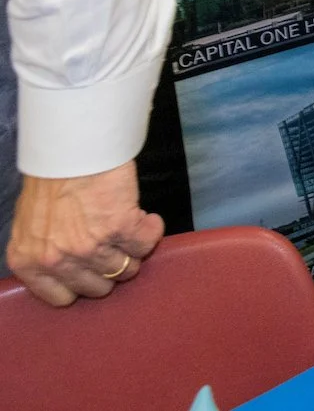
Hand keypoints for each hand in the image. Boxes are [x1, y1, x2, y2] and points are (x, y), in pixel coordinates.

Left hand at [6, 163, 163, 305]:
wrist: (72, 147)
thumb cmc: (51, 179)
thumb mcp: (30, 225)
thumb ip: (44, 251)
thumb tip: (69, 268)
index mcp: (30, 262)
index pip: (62, 298)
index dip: (82, 282)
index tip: (91, 269)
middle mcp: (58, 260)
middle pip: (99, 287)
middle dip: (110, 267)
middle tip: (113, 245)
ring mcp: (90, 247)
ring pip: (127, 268)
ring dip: (133, 249)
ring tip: (129, 228)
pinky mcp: (120, 228)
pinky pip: (147, 242)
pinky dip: (151, 230)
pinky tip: (144, 218)